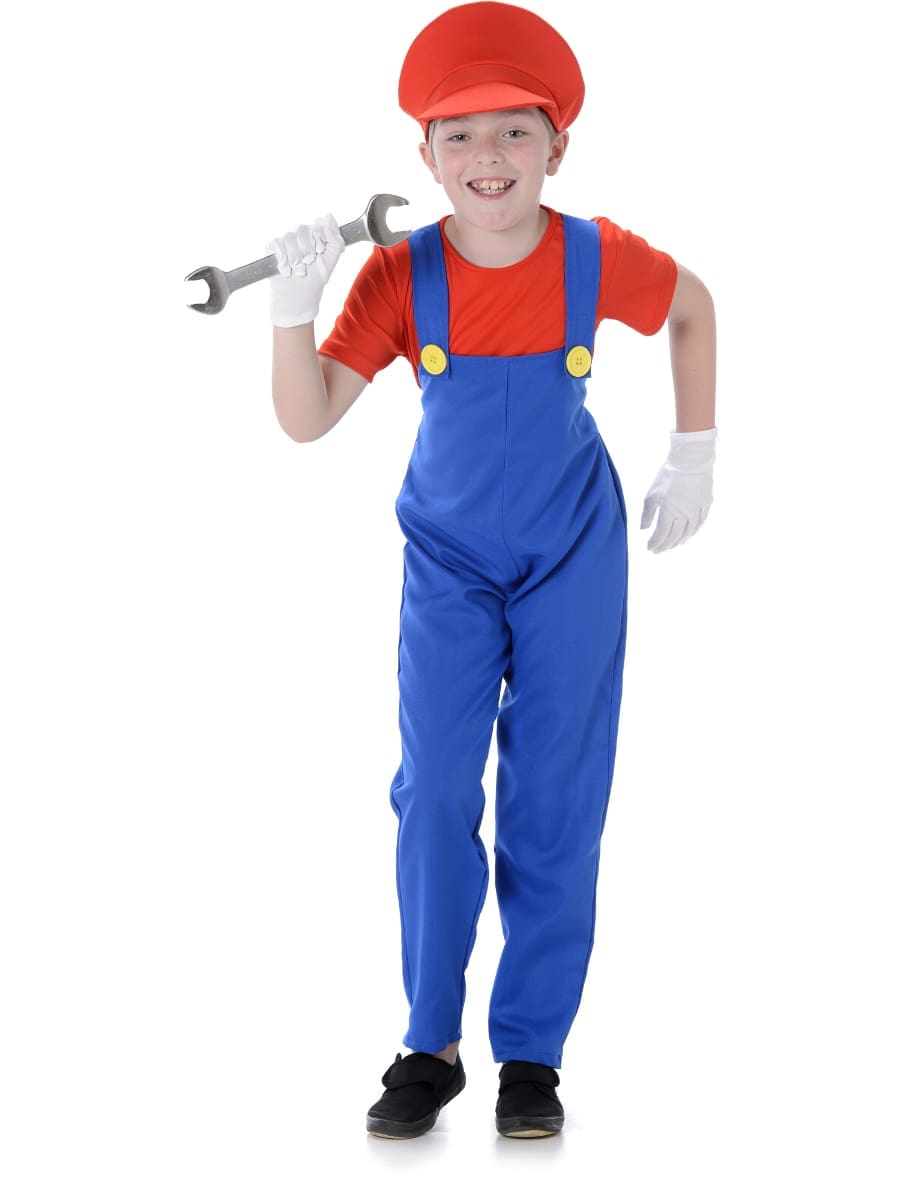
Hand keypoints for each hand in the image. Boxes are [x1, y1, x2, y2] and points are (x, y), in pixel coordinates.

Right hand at [265, 214, 344, 326]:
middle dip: (307, 250)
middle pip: (303, 228)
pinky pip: (276, 243)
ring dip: (296, 259)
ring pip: (289, 237)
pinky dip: (283, 260)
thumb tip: (328, 216)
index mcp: (315, 234)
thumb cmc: (315, 278)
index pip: (317, 224)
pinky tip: (287, 271)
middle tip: (309, 263)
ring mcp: (285, 240)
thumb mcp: (331, 260)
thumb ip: (335, 238)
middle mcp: (300, 234)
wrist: (299, 296)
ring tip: (298, 271)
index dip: (319, 240)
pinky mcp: (272, 247)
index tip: (320, 252)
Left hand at [640, 428, 716, 552]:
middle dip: (665, 546)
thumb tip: (643, 529)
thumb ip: (647, 514)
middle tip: (658, 550)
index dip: (655, 544)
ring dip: (679, 541)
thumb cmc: (668, 475)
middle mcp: (685, 515)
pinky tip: (688, 535)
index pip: (661, 535)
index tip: (649, 548)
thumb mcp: (652, 494)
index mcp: (669, 512)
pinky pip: (700, 524)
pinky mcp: (706, 505)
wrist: (691, 460)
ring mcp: (697, 511)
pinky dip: (693, 532)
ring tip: (672, 545)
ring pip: (688, 533)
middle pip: (674, 537)